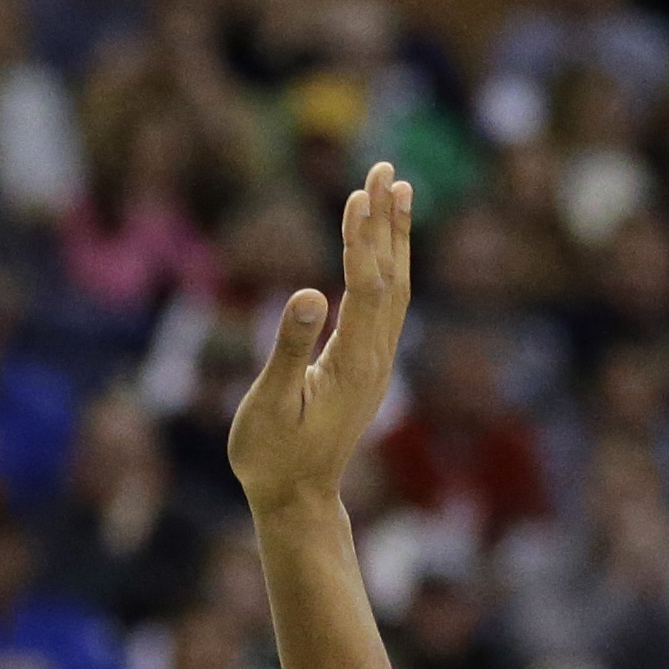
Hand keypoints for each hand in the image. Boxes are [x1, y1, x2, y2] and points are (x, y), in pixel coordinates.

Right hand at [228, 159, 410, 518]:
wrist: (298, 500)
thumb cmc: (273, 456)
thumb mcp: (270, 403)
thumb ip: (290, 347)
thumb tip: (308, 292)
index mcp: (353, 362)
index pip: (365, 285)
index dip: (363, 237)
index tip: (361, 191)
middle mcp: (375, 357)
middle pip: (391, 276)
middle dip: (386, 221)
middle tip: (385, 168)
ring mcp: (376, 362)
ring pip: (397, 287)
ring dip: (396, 237)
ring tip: (399, 189)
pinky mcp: (368, 367)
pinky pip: (388, 305)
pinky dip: (389, 266)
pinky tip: (384, 249)